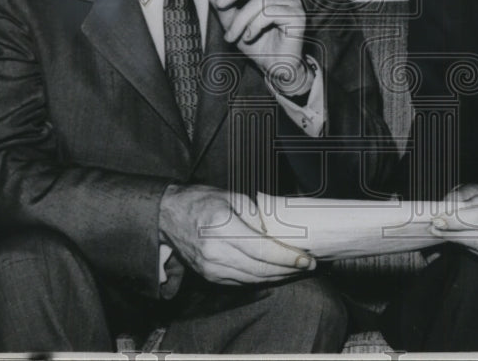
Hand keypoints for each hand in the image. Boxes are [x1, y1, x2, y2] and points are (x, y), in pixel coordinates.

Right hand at [159, 185, 315, 284]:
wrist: (168, 216)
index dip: (287, 257)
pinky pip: (241, 282)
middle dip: (288, 270)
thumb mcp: (231, 195)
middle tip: (309, 265)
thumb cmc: (201, 201)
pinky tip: (276, 273)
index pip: (261, 249)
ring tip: (297, 270)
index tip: (306, 259)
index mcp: (221, 228)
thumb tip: (278, 231)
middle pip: (260, 268)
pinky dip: (262, 280)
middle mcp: (215, 252)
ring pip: (253, 279)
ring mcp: (211, 268)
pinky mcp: (210, 276)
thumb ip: (255, 213)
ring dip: (278, 277)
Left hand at [202, 0, 312, 97]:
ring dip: (240, 20)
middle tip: (219, 4)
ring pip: (258, 0)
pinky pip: (268, 13)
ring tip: (233, 36)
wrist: (276, 68)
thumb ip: (223, 4)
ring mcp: (293, 2)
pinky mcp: (298, 16)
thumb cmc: (259, 44)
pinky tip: (249, 37)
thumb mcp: (234, 23)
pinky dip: (253, 26)